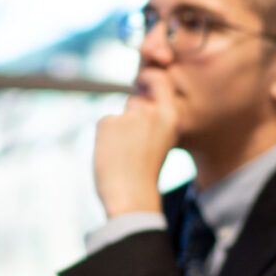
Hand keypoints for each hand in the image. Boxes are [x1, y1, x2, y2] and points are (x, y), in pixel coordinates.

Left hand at [93, 68, 178, 216]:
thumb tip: (135, 98)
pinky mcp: (108, 121)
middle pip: (134, 103)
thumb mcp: (161, 142)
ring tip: (123, 157)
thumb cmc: (146, 175)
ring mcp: (129, 115)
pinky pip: (104, 124)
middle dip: (129, 119)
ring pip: (118, 117)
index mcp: (171, 117)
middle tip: (131, 148)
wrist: (132, 196)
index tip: (141, 81)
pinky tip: (111, 156)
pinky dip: (104, 139)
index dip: (149, 78)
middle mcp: (152, 111)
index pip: (160, 81)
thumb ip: (153, 121)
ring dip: (116, 132)